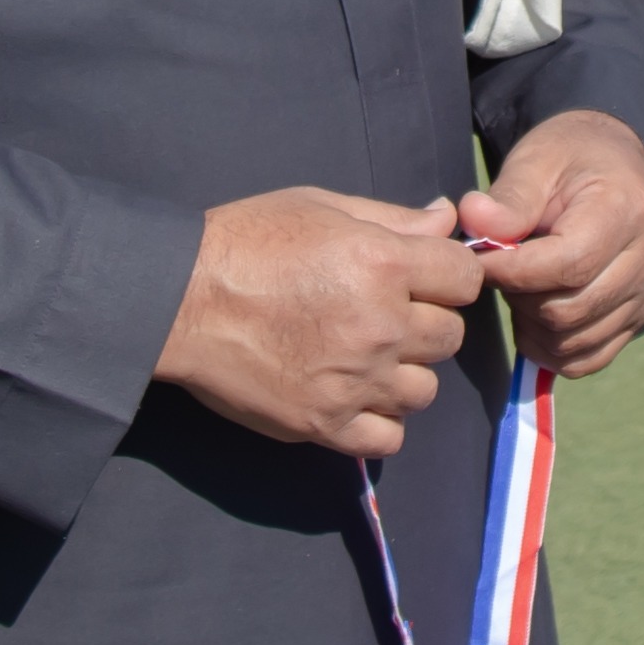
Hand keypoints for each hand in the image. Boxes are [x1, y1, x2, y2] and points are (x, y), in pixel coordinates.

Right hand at [160, 188, 489, 456]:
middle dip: (424, 322)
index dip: (447, 275)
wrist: (178, 300)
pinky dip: (378, 420)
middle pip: (449, 336)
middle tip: (383, 315)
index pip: (465, 278)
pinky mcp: (325, 423)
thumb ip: (392, 218)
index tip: (422, 278)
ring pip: (424, 390)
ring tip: (364, 357)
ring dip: (403, 374)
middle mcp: (379, 324)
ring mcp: (354, 380)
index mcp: (381, 262)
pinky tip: (354, 395)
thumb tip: (447, 221)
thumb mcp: (320, 207)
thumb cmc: (245, 242)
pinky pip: (389, 437)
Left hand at [461, 109, 643, 379]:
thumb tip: (474, 222)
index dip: (511, 272)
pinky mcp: (640, 316)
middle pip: (570, 310)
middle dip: (518, 298)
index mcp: (626, 210)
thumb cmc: (570, 158)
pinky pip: (590, 357)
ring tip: (518, 287)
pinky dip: (552, 348)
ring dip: (531, 325)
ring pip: (575, 340)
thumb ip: (507, 198)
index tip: (476, 262)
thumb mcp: (536, 160)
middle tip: (498, 270)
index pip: (567, 265)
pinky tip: (533, 318)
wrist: (612, 164)